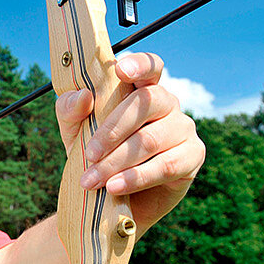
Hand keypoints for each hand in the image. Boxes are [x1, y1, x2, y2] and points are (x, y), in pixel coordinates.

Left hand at [55, 52, 204, 234]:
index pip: (150, 66)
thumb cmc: (98, 155)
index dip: (139, 64)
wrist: (114, 199)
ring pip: (151, 139)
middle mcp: (168, 103)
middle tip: (90, 154)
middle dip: (112, 130)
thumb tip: (84, 97)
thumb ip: (70, 110)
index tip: (121, 71)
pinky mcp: (193, 156)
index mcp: (142, 88)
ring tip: (93, 180)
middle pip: (146, 103)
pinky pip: (166, 166)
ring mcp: (184, 128)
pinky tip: (115, 187)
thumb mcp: (75, 131)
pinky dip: (137, 177)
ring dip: (117, 162)